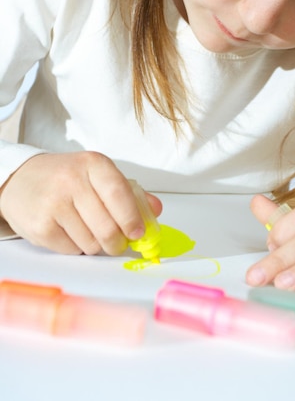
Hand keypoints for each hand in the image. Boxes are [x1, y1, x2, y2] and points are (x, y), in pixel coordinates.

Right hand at [0, 151, 161, 255]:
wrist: (20, 180)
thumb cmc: (65, 177)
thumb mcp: (97, 175)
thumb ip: (128, 192)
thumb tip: (155, 209)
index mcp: (93, 164)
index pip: (119, 193)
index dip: (132, 217)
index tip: (138, 232)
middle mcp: (72, 180)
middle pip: (107, 226)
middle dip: (117, 242)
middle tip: (118, 243)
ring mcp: (54, 203)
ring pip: (91, 242)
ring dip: (95, 244)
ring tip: (87, 229)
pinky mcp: (41, 225)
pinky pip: (72, 250)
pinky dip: (76, 247)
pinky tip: (69, 231)